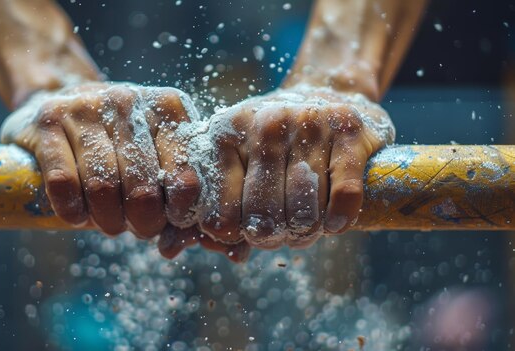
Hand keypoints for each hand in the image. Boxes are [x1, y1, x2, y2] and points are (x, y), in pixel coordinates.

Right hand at [0, 82, 200, 238]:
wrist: (64, 100)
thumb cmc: (121, 141)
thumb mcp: (157, 154)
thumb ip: (177, 196)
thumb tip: (179, 242)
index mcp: (168, 107)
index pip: (185, 172)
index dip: (179, 210)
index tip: (171, 220)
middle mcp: (128, 101)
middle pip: (143, 188)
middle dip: (143, 222)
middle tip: (139, 228)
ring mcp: (85, 107)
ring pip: (102, 186)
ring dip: (107, 220)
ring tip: (109, 221)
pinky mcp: (48, 120)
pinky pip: (63, 181)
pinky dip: (72, 210)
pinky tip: (78, 214)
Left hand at [176, 84, 393, 250]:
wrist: (326, 93)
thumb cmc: (275, 142)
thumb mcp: (239, 156)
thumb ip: (221, 200)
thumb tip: (206, 248)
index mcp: (228, 132)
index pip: (225, 211)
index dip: (238, 235)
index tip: (249, 235)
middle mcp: (267, 123)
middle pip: (266, 213)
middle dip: (274, 237)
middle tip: (281, 236)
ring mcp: (309, 122)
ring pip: (305, 207)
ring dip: (307, 231)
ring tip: (306, 229)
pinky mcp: (349, 129)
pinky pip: (344, 193)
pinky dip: (339, 217)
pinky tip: (334, 222)